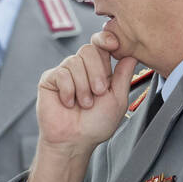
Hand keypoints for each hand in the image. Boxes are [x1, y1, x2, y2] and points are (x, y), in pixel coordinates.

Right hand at [36, 32, 137, 155]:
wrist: (74, 141)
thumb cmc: (95, 125)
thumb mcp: (117, 99)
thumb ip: (124, 75)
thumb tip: (132, 54)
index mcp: (99, 71)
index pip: (102, 45)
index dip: (106, 40)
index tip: (114, 45)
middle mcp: (82, 69)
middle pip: (89, 49)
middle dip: (96, 72)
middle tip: (98, 92)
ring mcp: (65, 73)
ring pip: (75, 61)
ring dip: (83, 86)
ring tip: (83, 103)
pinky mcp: (50, 79)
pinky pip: (61, 73)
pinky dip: (68, 91)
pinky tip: (68, 103)